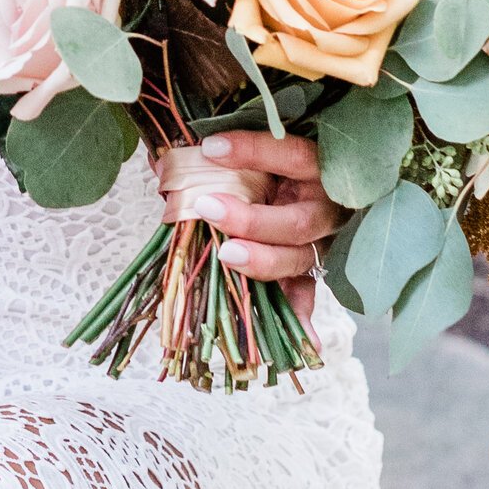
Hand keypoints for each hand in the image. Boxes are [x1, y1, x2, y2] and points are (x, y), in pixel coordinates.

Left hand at [160, 129, 332, 305]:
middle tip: (207, 208)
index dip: (255, 151)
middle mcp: (326, 209)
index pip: (293, 156)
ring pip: (299, 259)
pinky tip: (302, 339)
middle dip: (251, 220)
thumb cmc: (272, 168)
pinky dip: (301, 318)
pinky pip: (307, 295)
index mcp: (318, 169)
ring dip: (262, 262)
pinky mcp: (313, 271)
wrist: (310, 190)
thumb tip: (162, 160)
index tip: (210, 148)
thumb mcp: (253, 157)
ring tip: (227, 256)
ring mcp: (323, 244)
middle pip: (297, 221)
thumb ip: (215, 157)